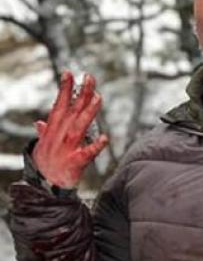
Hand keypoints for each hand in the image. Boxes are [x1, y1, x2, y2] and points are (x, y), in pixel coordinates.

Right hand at [32, 71, 108, 188]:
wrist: (44, 188)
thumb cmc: (46, 165)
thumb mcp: (42, 147)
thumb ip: (45, 133)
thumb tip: (40, 123)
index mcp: (54, 130)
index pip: (59, 105)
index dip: (65, 89)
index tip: (69, 73)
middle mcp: (60, 136)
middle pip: (73, 111)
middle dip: (81, 94)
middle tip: (90, 77)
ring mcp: (67, 148)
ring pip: (80, 126)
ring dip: (89, 112)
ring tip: (98, 98)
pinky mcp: (76, 162)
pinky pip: (87, 153)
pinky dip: (95, 146)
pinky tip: (104, 138)